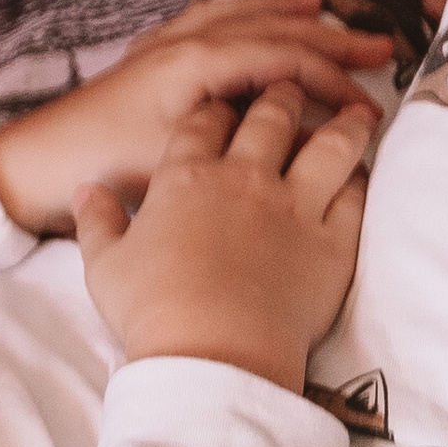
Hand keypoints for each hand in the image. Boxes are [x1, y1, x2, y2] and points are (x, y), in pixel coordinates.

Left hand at [0, 0, 390, 233]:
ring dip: (282, 11)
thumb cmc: (104, 165)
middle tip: (380, 45)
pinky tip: (247, 20)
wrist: (34, 166)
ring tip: (320, 7)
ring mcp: (162, 47)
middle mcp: (182, 42)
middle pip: (269, 26)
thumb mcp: (185, 159)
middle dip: (327, 35)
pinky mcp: (147, 61)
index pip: (284, 55)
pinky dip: (241, 15)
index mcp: (196, 60)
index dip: (333, 76)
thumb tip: (307, 132)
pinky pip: (208, 21)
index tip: (367, 101)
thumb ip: (247, 140)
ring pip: (237, 14)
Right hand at [72, 83, 373, 389]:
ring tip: (353, 112)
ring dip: (343, 122)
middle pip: (271, 116)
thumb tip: (87, 191)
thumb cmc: (152, 312)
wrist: (213, 355)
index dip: (214, 108)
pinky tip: (359, 175)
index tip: (220, 108)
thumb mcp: (103, 266)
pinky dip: (360, 179)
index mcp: (185, 178)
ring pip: (331, 143)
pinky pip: (356, 195)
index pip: (203, 121)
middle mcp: (244, 179)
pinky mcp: (332, 242)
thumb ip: (96, 221)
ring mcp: (294, 207)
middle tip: (288, 92)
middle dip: (281, 96)